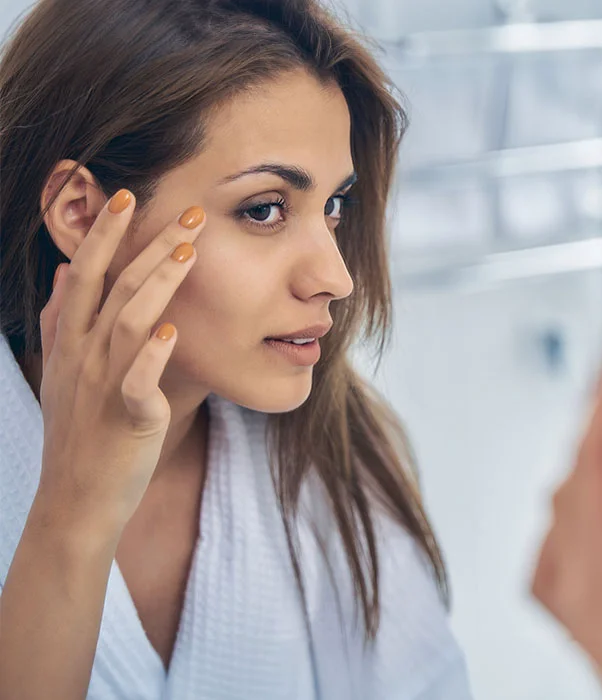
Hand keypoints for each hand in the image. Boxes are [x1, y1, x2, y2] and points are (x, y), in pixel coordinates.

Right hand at [33, 190, 205, 542]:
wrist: (77, 500)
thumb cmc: (80, 433)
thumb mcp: (60, 373)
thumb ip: (61, 322)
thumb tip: (62, 274)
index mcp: (71, 342)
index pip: (84, 275)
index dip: (104, 235)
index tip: (125, 195)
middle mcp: (84, 356)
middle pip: (114, 287)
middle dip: (148, 244)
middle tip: (188, 211)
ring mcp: (103, 385)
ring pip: (129, 321)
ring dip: (158, 283)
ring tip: (188, 251)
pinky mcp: (128, 418)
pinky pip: (138, 382)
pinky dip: (153, 356)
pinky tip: (172, 330)